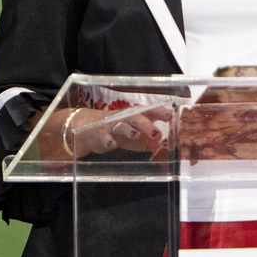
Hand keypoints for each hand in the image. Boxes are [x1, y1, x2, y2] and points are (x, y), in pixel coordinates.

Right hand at [44, 106, 168, 157]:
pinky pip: (104, 138)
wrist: (85, 129)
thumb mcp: (133, 137)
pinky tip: (112, 144)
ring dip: (129, 131)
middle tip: (156, 132)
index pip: (149, 111)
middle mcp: (123, 118)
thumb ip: (148, 141)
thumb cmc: (115, 131)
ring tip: (136, 135)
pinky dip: (108, 141)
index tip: (170, 115)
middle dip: (146, 124)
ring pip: (121, 127)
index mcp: (134, 116)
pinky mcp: (99, 136)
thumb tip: (164, 145)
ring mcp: (111, 127)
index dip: (159, 113)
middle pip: (135, 118)